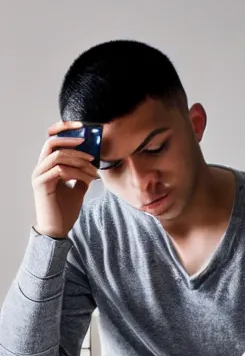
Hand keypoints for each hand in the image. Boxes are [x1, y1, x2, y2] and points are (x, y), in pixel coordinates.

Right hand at [32, 121, 98, 237]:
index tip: (82, 127)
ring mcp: (39, 175)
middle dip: (72, 140)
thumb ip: (82, 174)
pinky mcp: (42, 185)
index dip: (64, 130)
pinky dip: (76, 171)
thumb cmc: (66, 209)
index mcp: (48, 165)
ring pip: (57, 155)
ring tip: (93, 166)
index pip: (52, 140)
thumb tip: (93, 163)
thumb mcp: (78, 187)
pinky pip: (59, 170)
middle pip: (52, 142)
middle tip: (89, 143)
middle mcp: (41, 167)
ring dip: (78, 158)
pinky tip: (88, 178)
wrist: (59, 228)